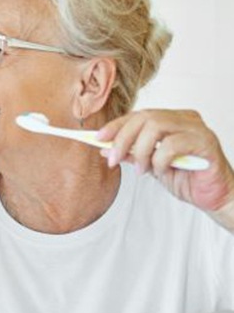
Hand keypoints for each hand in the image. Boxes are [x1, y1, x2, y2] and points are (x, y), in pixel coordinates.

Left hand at [97, 109, 233, 215]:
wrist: (214, 197)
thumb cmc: (186, 178)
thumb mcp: (151, 166)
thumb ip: (132, 155)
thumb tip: (105, 149)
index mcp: (172, 119)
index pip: (138, 115)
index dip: (116, 125)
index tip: (98, 138)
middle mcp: (184, 118)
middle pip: (144, 117)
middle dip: (123, 138)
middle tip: (113, 159)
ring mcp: (196, 128)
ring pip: (156, 126)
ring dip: (141, 150)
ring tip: (142, 170)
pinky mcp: (206, 142)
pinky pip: (172, 144)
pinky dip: (159, 158)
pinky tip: (161, 170)